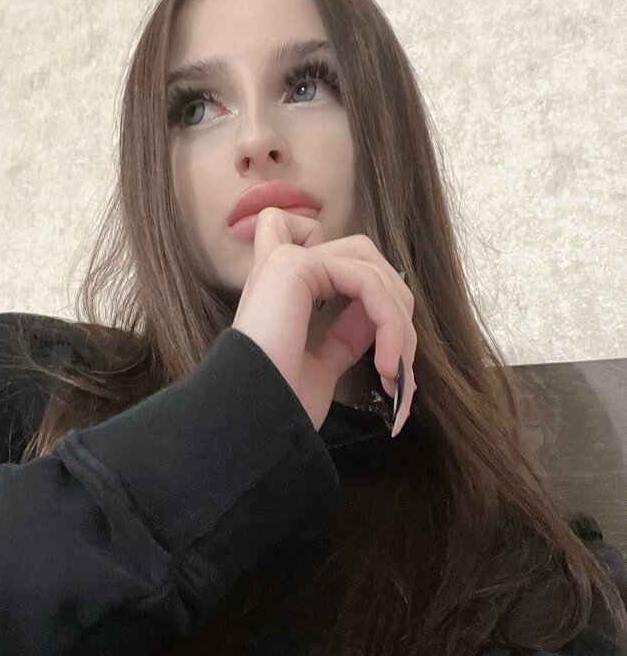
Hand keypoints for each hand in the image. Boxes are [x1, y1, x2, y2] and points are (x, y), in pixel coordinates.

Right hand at [231, 207, 416, 432]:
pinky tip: (386, 366)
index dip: (342, 257)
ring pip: (372, 270)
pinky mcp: (295, 265)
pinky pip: (367, 282)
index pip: (304, 235)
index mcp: (281, 290)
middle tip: (399, 365)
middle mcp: (280, 268)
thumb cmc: (281, 403)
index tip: (368, 313)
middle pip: (362, 256)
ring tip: (396, 375)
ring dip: (398, 325)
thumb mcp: (322, 363)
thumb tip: (377, 319)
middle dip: (394, 305)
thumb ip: (345, 333)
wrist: (255, 420)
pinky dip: (389, 324)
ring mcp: (285, 262)